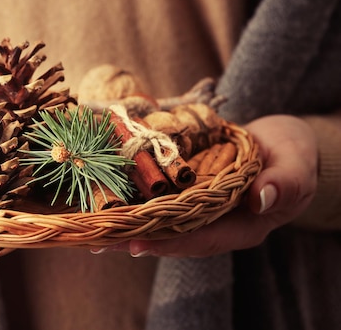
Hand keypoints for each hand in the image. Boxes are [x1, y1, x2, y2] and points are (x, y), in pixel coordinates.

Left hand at [102, 114, 317, 256]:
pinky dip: (134, 199)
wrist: (279, 144)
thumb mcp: (295, 166)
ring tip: (92, 223)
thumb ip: (284, 183)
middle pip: (171, 235)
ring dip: (127, 221)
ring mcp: (198, 209)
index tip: (136, 243)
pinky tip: (107, 197)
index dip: (168, 242)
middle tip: (97, 237)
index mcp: (240, 227)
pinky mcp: (187, 193)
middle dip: (134, 236)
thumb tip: (262, 199)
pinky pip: (159, 199)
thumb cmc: (291, 156)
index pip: (201, 239)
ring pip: (159, 220)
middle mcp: (214, 223)